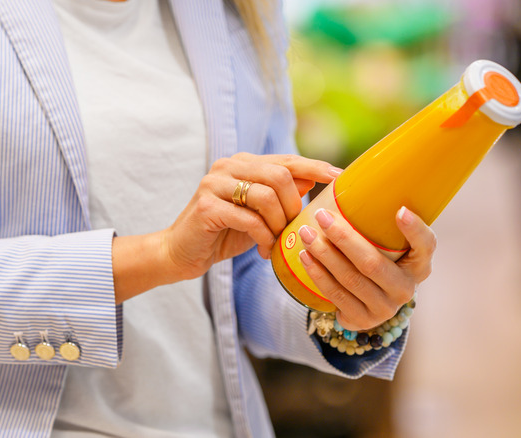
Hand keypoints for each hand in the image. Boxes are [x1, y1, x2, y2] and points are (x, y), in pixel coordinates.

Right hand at [162, 152, 340, 280]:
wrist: (181, 253)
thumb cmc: (222, 233)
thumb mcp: (258, 213)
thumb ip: (280, 194)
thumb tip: (312, 178)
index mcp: (241, 163)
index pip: (285, 160)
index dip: (314, 166)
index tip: (339, 177)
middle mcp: (227, 166)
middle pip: (279, 175)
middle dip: (294, 206)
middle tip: (294, 229)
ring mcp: (214, 184)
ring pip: (266, 196)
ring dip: (279, 224)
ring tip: (278, 242)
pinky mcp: (207, 207)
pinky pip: (250, 219)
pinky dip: (264, 237)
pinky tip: (264, 251)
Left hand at [298, 206, 435, 330]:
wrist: (365, 305)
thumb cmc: (375, 262)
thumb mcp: (385, 246)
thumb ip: (378, 223)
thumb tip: (347, 178)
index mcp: (419, 265)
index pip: (426, 246)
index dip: (415, 230)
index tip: (400, 211)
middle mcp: (406, 288)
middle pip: (373, 262)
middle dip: (343, 237)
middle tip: (321, 216)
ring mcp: (385, 307)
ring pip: (350, 278)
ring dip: (324, 254)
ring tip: (306, 234)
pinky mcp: (362, 319)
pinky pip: (335, 294)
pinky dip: (318, 273)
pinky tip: (305, 257)